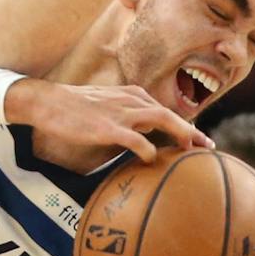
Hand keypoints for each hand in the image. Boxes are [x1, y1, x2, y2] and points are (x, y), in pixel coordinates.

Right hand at [6, 80, 210, 163]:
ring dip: (180, 135)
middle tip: (207, 148)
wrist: (47, 102)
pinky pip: (136, 139)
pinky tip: (152, 161)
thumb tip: (138, 136)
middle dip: (192, 131)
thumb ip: (123, 114)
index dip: (185, 125)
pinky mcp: (108, 127)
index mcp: (131, 94)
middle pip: (171, 114)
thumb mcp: (104, 105)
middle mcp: (131, 100)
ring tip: (190, 153)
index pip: (165, 109)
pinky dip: (148, 150)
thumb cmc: (73, 107)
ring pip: (162, 120)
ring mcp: (121, 112)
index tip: (199, 140)